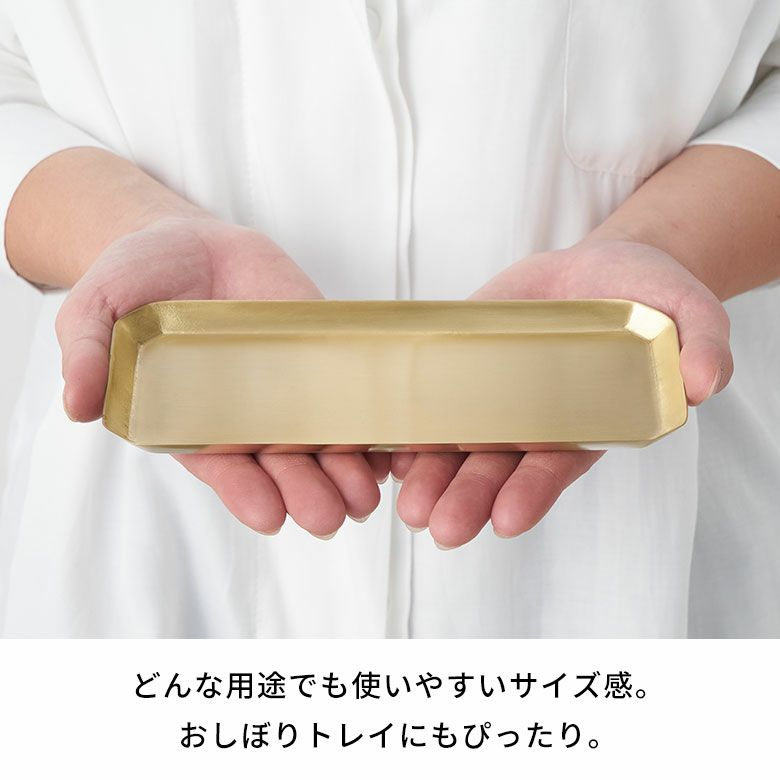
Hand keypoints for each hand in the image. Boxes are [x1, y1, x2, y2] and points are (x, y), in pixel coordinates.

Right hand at [55, 215, 388, 536]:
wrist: (186, 243)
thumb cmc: (136, 281)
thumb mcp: (97, 311)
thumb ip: (88, 354)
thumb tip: (77, 405)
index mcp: (195, 423)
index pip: (224, 470)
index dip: (245, 492)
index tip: (268, 514)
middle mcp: (246, 418)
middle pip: (282, 467)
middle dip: (305, 492)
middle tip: (327, 514)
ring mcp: (289, 391)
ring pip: (322, 442)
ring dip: (345, 471)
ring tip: (364, 494)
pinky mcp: (321, 360)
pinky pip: (351, 396)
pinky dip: (373, 424)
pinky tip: (392, 448)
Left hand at [391, 237, 732, 548]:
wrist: (599, 268)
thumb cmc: (647, 297)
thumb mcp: (687, 312)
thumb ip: (701, 346)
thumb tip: (705, 382)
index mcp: (581, 425)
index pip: (552, 468)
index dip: (531, 494)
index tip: (507, 521)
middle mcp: (531, 423)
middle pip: (494, 468)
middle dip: (466, 498)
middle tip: (439, 528)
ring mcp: (491, 398)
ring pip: (455, 445)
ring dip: (429, 476)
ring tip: (408, 504)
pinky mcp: (459, 367)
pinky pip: (428, 402)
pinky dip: (405, 427)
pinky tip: (385, 449)